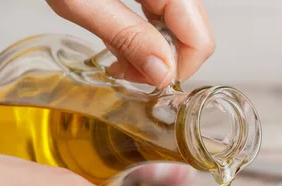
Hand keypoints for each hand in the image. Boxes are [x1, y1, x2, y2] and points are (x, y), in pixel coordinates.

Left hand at [46, 0, 214, 87]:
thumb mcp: (81, 0)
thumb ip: (125, 35)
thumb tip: (162, 73)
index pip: (199, 38)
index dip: (177, 69)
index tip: (144, 81)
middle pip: (194, 33)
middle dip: (166, 62)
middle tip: (127, 72)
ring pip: (180, 26)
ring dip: (155, 51)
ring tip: (119, 60)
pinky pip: (163, 12)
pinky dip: (147, 32)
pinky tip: (122, 40)